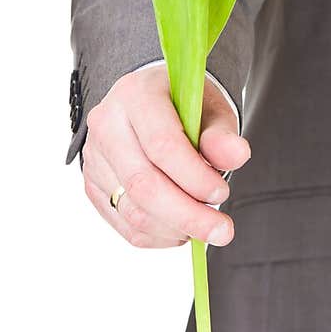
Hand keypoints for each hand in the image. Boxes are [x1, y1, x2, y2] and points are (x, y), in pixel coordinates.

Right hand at [82, 64, 250, 248]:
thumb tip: (237, 155)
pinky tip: (182, 228)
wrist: (153, 104)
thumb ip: (222, 134)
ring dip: (176, 228)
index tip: (221, 193)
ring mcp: (95, 159)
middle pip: (143, 184)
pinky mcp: (94, 186)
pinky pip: (125, 224)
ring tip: (205, 226)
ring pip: (133, 211)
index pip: (162, 145)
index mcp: (136, 95)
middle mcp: (106, 125)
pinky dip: (159, 236)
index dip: (194, 177)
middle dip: (188, 215)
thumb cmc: (185, 107)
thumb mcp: (211, 109)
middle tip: (222, 230)